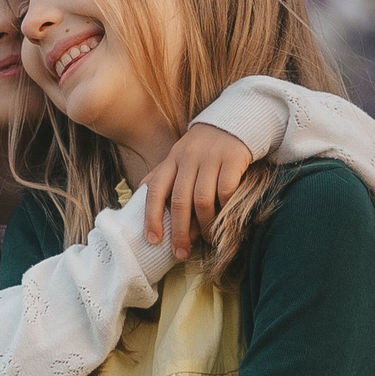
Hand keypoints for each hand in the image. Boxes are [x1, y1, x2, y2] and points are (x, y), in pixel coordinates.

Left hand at [141, 123, 255, 257]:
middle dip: (179, 231)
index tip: (153, 240)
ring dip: (204, 225)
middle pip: (179, 201)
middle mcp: (188, 158)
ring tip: (206, 239)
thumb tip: (139, 194)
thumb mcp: (178, 156)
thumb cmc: (203, 148)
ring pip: (202, 199)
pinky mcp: (233, 158)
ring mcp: (211, 157)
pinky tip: (224, 221)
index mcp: (172, 159)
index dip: (152, 217)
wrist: (234, 123)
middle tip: (182, 252)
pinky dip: (224, 209)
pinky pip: (226, 190)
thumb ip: (162, 174)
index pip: (155, 190)